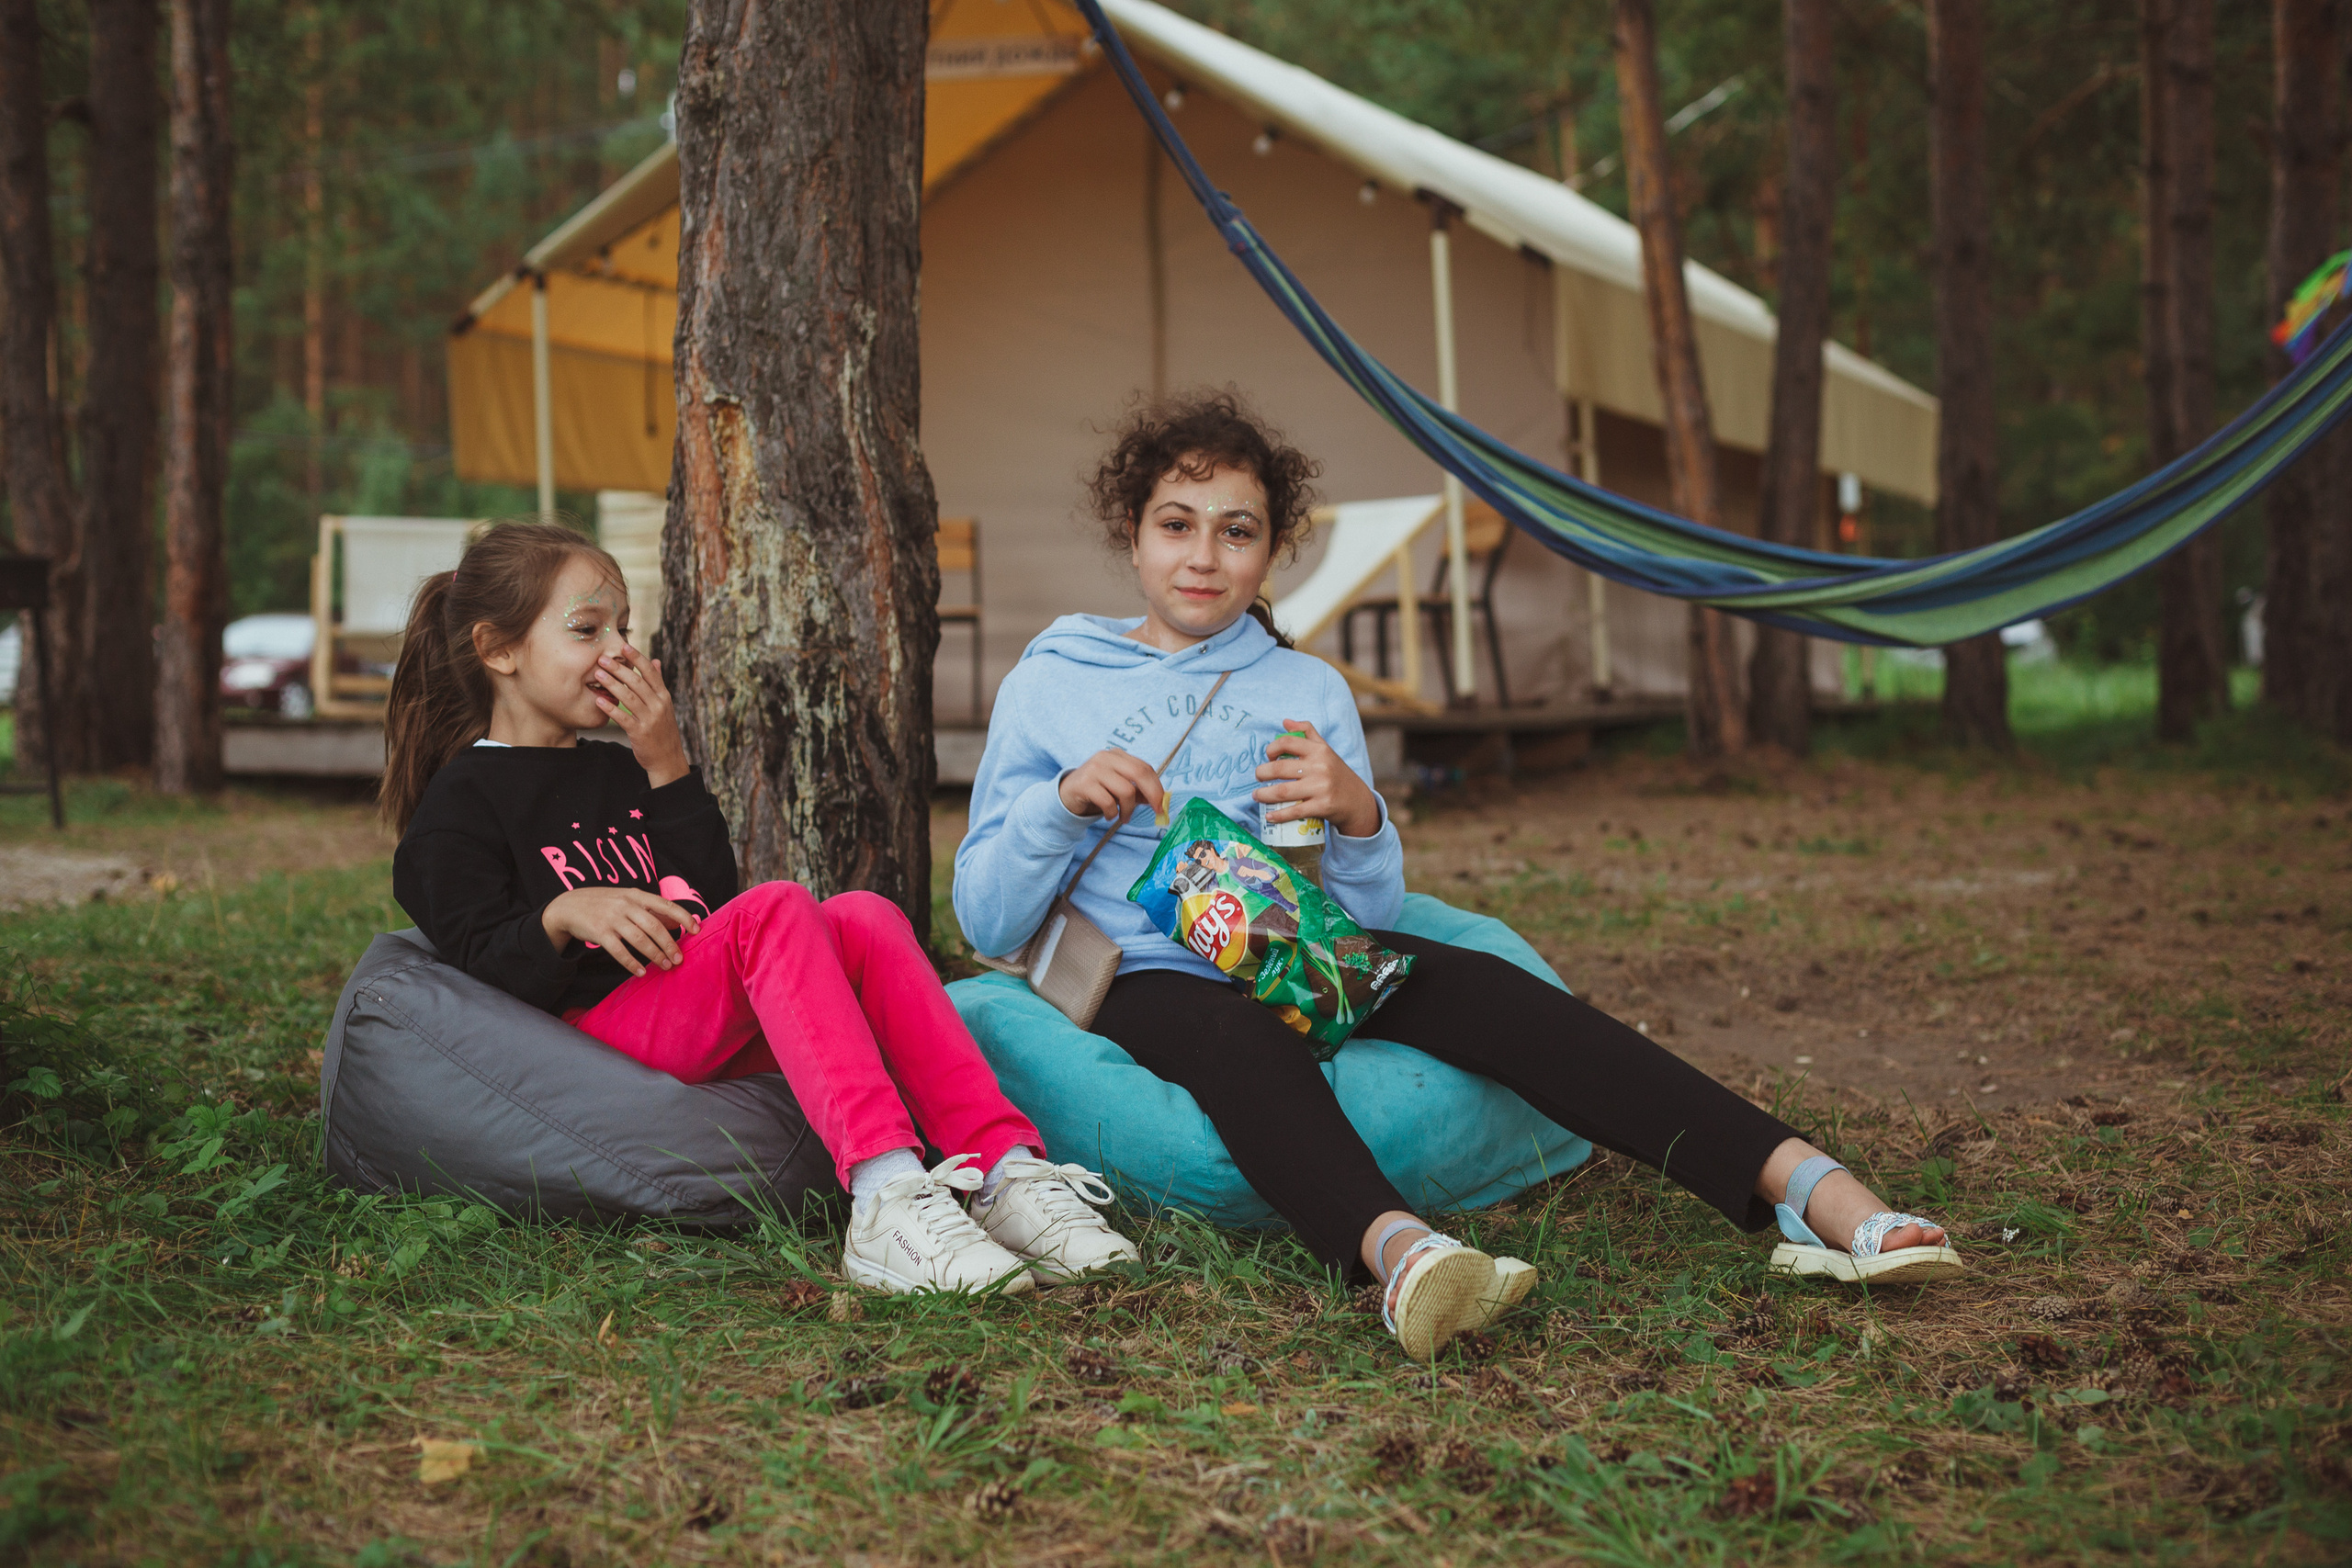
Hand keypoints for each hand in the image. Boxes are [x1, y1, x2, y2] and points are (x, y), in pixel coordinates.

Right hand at [542, 886, 700, 976]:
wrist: (568, 905)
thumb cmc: (604, 904)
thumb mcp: (627, 899)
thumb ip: (650, 910)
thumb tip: (677, 923)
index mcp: (636, 895)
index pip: (666, 904)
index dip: (684, 917)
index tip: (697, 930)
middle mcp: (626, 905)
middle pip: (655, 926)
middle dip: (670, 944)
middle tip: (679, 959)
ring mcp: (612, 918)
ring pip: (639, 939)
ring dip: (655, 955)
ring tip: (665, 966)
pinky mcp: (599, 933)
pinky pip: (619, 951)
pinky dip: (632, 963)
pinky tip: (641, 972)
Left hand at [592, 646, 689, 787]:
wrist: (667, 758)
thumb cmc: (662, 729)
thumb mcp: (665, 705)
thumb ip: (658, 683)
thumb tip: (656, 660)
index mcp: (664, 696)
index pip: (651, 672)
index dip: (637, 658)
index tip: (624, 646)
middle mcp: (659, 705)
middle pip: (638, 682)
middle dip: (619, 669)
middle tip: (603, 659)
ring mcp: (650, 719)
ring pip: (629, 697)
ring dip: (612, 684)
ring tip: (598, 674)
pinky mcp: (640, 733)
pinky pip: (623, 718)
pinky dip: (611, 708)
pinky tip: (599, 701)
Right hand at [1057, 748, 1166, 825]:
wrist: (1065, 795)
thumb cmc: (1097, 791)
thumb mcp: (1119, 788)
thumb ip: (1138, 792)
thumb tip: (1161, 800)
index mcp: (1117, 755)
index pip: (1145, 767)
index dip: (1157, 787)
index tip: (1162, 805)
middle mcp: (1106, 757)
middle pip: (1139, 773)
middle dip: (1152, 795)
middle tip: (1156, 812)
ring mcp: (1094, 768)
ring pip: (1126, 791)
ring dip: (1128, 810)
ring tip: (1123, 817)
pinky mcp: (1084, 783)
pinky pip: (1108, 802)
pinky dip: (1112, 813)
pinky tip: (1109, 815)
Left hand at [1253, 719, 1380, 838]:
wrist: (1357, 800)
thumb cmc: (1336, 773)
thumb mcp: (1325, 749)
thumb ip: (1307, 732)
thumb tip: (1285, 722)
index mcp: (1319, 750)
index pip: (1287, 743)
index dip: (1271, 749)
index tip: (1268, 757)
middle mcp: (1320, 767)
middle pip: (1279, 768)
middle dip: (1261, 773)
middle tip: (1258, 778)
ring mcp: (1321, 788)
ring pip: (1282, 791)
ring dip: (1264, 795)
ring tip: (1257, 795)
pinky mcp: (1322, 806)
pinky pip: (1294, 811)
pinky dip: (1278, 815)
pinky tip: (1269, 816)